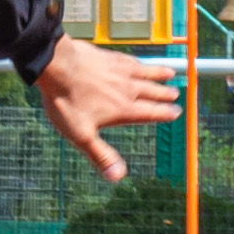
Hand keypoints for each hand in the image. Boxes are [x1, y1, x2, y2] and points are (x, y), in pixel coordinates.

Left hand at [30, 38, 186, 184]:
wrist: (57, 65)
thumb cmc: (67, 101)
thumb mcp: (82, 135)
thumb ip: (101, 155)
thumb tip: (118, 177)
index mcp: (123, 110)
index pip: (149, 113)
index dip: (164, 113)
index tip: (176, 112)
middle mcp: (126, 89)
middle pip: (151, 92)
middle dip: (164, 94)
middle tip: (175, 94)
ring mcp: (119, 71)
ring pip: (145, 73)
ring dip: (158, 74)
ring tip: (170, 73)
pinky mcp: (109, 57)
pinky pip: (131, 60)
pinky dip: (140, 62)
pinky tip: (139, 62)